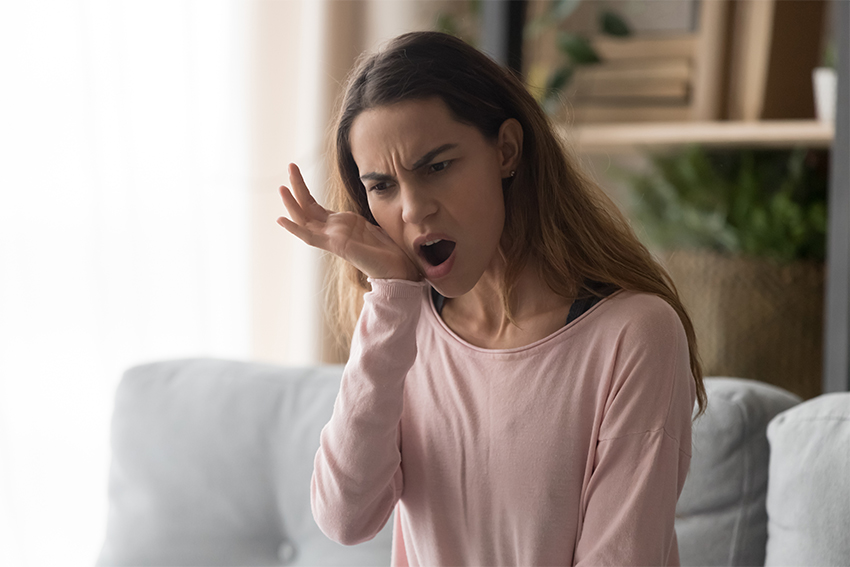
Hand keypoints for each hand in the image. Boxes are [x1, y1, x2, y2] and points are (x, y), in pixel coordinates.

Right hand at [277, 163, 420, 280]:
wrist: (399, 267)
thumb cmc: (388, 249)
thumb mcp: (372, 225)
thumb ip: (361, 218)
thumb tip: (369, 205)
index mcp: (340, 224)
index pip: (314, 206)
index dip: (303, 190)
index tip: (295, 172)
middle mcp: (332, 231)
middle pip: (307, 207)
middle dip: (297, 187)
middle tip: (290, 165)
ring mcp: (332, 238)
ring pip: (305, 219)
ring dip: (292, 204)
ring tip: (281, 188)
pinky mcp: (335, 246)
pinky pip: (310, 237)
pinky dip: (295, 229)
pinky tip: (280, 219)